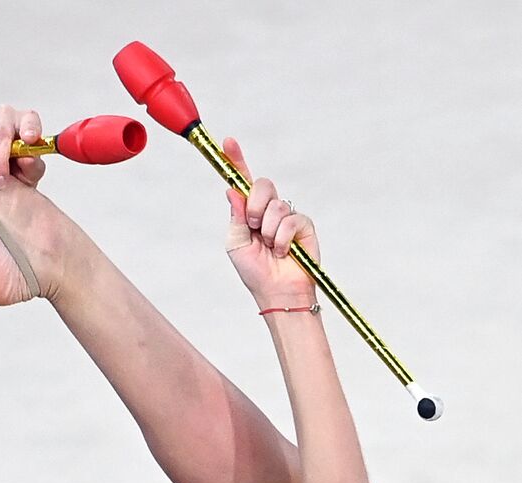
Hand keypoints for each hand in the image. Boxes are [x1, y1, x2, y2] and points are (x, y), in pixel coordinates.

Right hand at [0, 105, 46, 189]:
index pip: (29, 121)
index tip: (30, 139)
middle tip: (1, 181)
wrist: (2, 170)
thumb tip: (27, 160)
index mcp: (27, 121)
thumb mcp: (31, 172)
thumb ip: (33, 167)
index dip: (29, 129)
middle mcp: (5, 115)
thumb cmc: (18, 167)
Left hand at [223, 136, 318, 308]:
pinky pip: (291, 220)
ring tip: (270, 248)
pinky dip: (282, 239)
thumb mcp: (236, 243)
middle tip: (254, 227)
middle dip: (255, 206)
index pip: (243, 182)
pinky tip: (283, 252)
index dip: (236, 160)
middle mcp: (268, 209)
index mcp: (249, 211)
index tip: (228, 142)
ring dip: (268, 230)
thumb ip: (236, 216)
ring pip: (276, 205)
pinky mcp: (304, 224)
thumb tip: (232, 190)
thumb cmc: (254, 271)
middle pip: (262, 184)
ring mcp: (287, 215)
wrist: (276, 291)